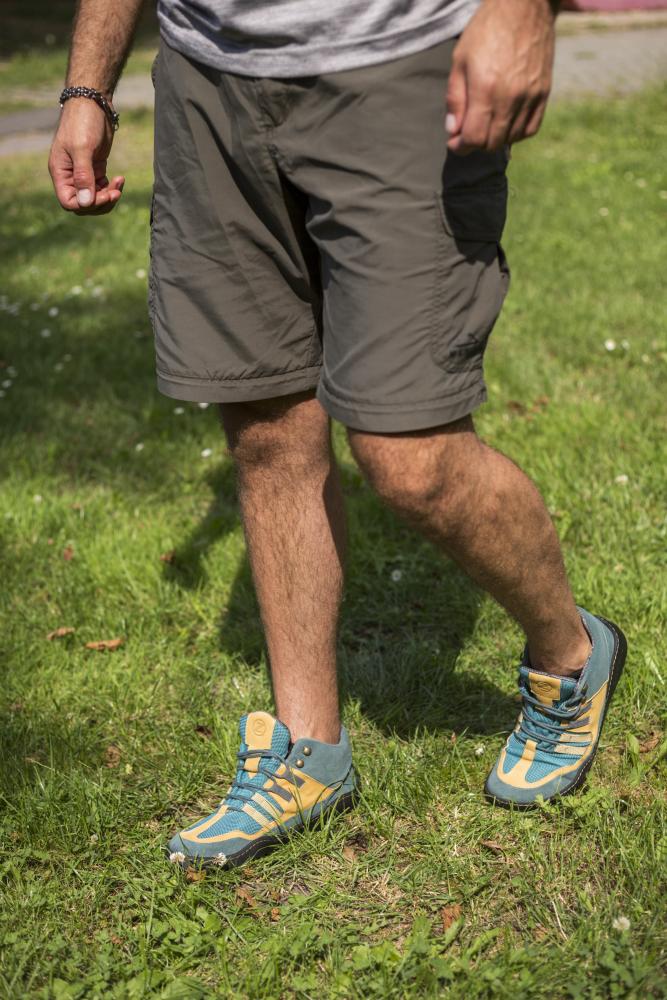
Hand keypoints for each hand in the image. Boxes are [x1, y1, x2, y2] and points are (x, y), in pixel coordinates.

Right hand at [49, 99, 124, 213]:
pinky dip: (112, 188)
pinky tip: (120, 179)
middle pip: (83, 204)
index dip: (86, 205)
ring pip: (95, 199)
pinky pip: (103, 188)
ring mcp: (83, 173)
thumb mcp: (82, 148)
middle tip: (115, 192)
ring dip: (109, 197)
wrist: (93, 102)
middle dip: (100, 203)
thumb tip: (85, 203)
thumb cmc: (83, 122)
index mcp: (60, 172)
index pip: (69, 202)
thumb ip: (83, 176)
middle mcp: (69, 175)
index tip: (103, 195)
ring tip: (119, 184)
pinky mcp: (95, 168)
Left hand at [446, 0, 556, 153]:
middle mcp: (510, 97)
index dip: (460, 147)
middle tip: (467, 134)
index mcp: (486, 89)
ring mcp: (530, 96)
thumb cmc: (486, 30)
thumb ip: (455, 99)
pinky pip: (530, 129)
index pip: (474, 138)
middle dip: (475, 144)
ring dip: (494, 140)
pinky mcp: (543, 93)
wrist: (524, 6)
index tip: (454, 142)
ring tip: (485, 126)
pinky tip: (505, 124)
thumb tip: (453, 131)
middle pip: (492, 143)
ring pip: (511, 139)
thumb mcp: (460, 61)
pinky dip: (516, 134)